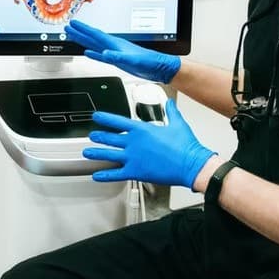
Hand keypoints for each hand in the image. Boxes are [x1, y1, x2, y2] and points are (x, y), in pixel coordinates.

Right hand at [65, 20, 181, 83]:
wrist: (158, 68)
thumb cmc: (148, 62)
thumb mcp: (132, 60)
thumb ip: (118, 57)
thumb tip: (105, 54)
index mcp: (115, 43)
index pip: (95, 34)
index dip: (83, 29)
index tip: (73, 24)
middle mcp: (113, 45)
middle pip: (92, 37)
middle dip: (80, 32)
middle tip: (69, 27)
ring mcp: (115, 52)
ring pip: (95, 44)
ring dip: (84, 40)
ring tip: (74, 36)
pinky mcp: (117, 59)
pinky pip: (101, 55)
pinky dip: (94, 53)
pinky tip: (89, 53)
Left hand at [83, 98, 214, 188]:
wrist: (191, 164)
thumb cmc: (186, 146)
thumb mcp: (177, 123)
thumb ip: (170, 112)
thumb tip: (169, 103)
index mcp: (142, 129)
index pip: (118, 121)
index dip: (105, 118)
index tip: (97, 116)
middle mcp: (134, 142)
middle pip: (110, 138)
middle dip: (99, 136)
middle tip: (91, 136)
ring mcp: (133, 157)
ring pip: (108, 155)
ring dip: (96, 153)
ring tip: (87, 152)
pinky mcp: (135, 171)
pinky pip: (115, 174)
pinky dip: (104, 175)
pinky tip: (96, 175)